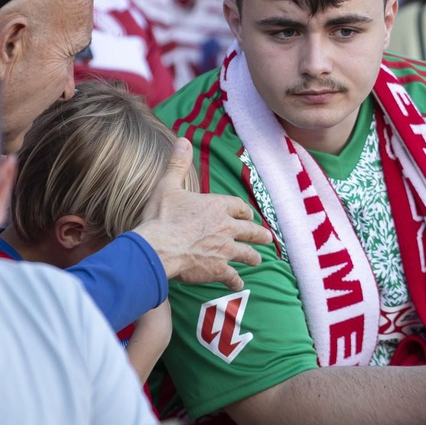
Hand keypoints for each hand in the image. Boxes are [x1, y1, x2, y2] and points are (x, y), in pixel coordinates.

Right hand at [132, 138, 271, 288]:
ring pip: (246, 253)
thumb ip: (177, 164)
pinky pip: (232, 276)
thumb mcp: (167, 185)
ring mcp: (224, 249)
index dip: (244, 211)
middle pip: (250, 230)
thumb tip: (182, 140)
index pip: (238, 206)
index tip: (248, 215)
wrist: (157, 247)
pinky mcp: (218, 269)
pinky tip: (238, 284)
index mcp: (216, 206)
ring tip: (258, 260)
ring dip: (253, 256)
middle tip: (267, 238)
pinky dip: (236, 281)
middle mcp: (226, 227)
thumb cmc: (161, 217)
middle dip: (259, 234)